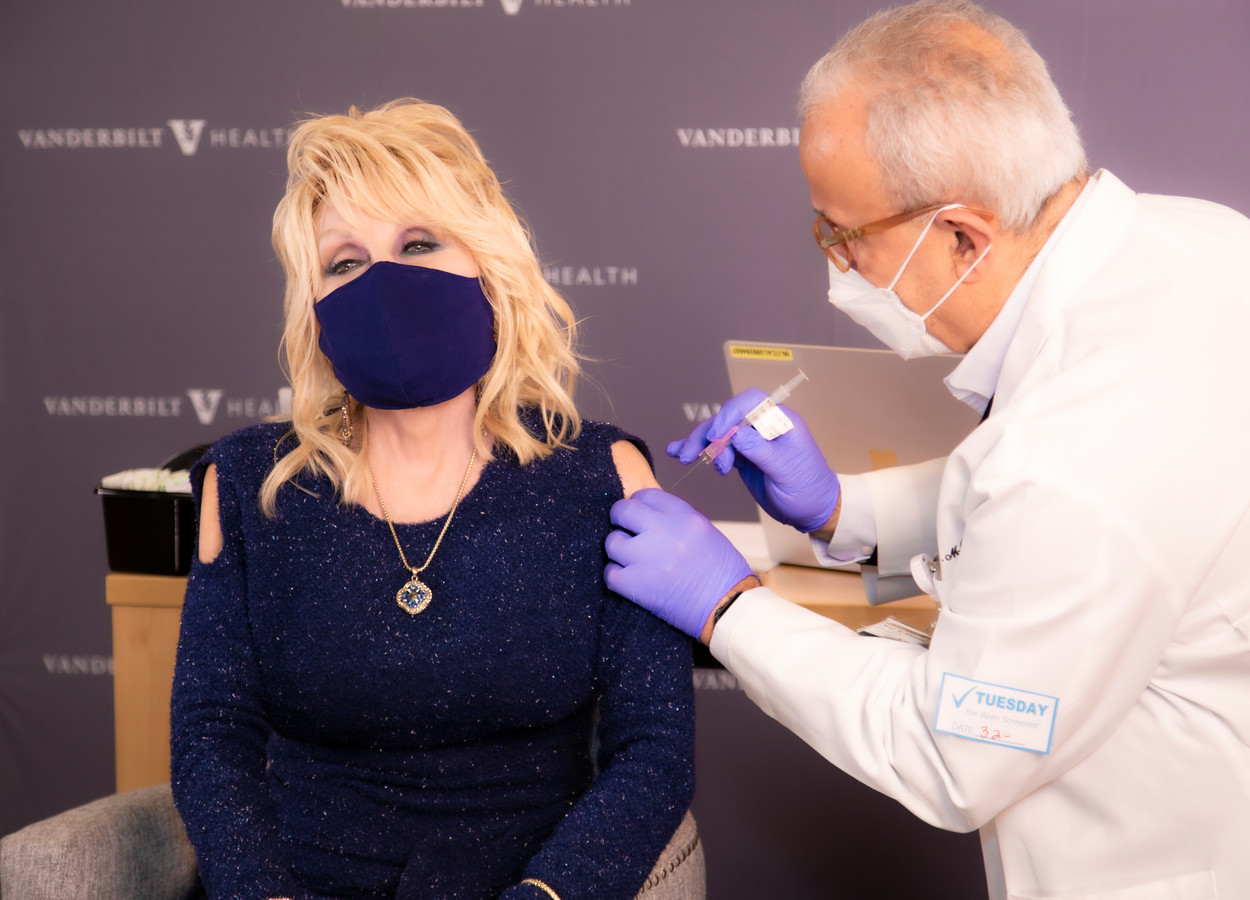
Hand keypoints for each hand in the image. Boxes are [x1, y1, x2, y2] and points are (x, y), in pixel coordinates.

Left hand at [604, 489, 751, 638]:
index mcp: (685, 517)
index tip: (637, 516)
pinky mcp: (638, 585)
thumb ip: (675, 520)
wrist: (729, 606)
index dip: (638, 504)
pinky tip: (629, 579)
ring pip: (612, 542)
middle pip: (623, 511)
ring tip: (630, 560)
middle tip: (625, 531)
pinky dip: (616, 576)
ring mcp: (649, 558)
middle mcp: (665, 532)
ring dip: (618, 550)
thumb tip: (646, 516)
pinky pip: (610, 573)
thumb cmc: (722, 572)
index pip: (646, 495)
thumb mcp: (705, 532)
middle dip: (620, 520)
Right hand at [667, 389, 839, 532]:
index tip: (716, 436)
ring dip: (699, 443)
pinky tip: (678, 452)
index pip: (751, 403)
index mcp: (781, 422)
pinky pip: (718, 449)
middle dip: (708, 434)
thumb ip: (760, 450)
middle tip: (692, 455)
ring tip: (683, 457)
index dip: (730, 414)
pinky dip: (700, 451)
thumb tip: (734, 434)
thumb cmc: (808, 490)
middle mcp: (764, 426)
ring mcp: (752, 441)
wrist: (813, 511)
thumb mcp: (786, 471)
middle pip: (729, 418)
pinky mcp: (742, 456)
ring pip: (719, 434)